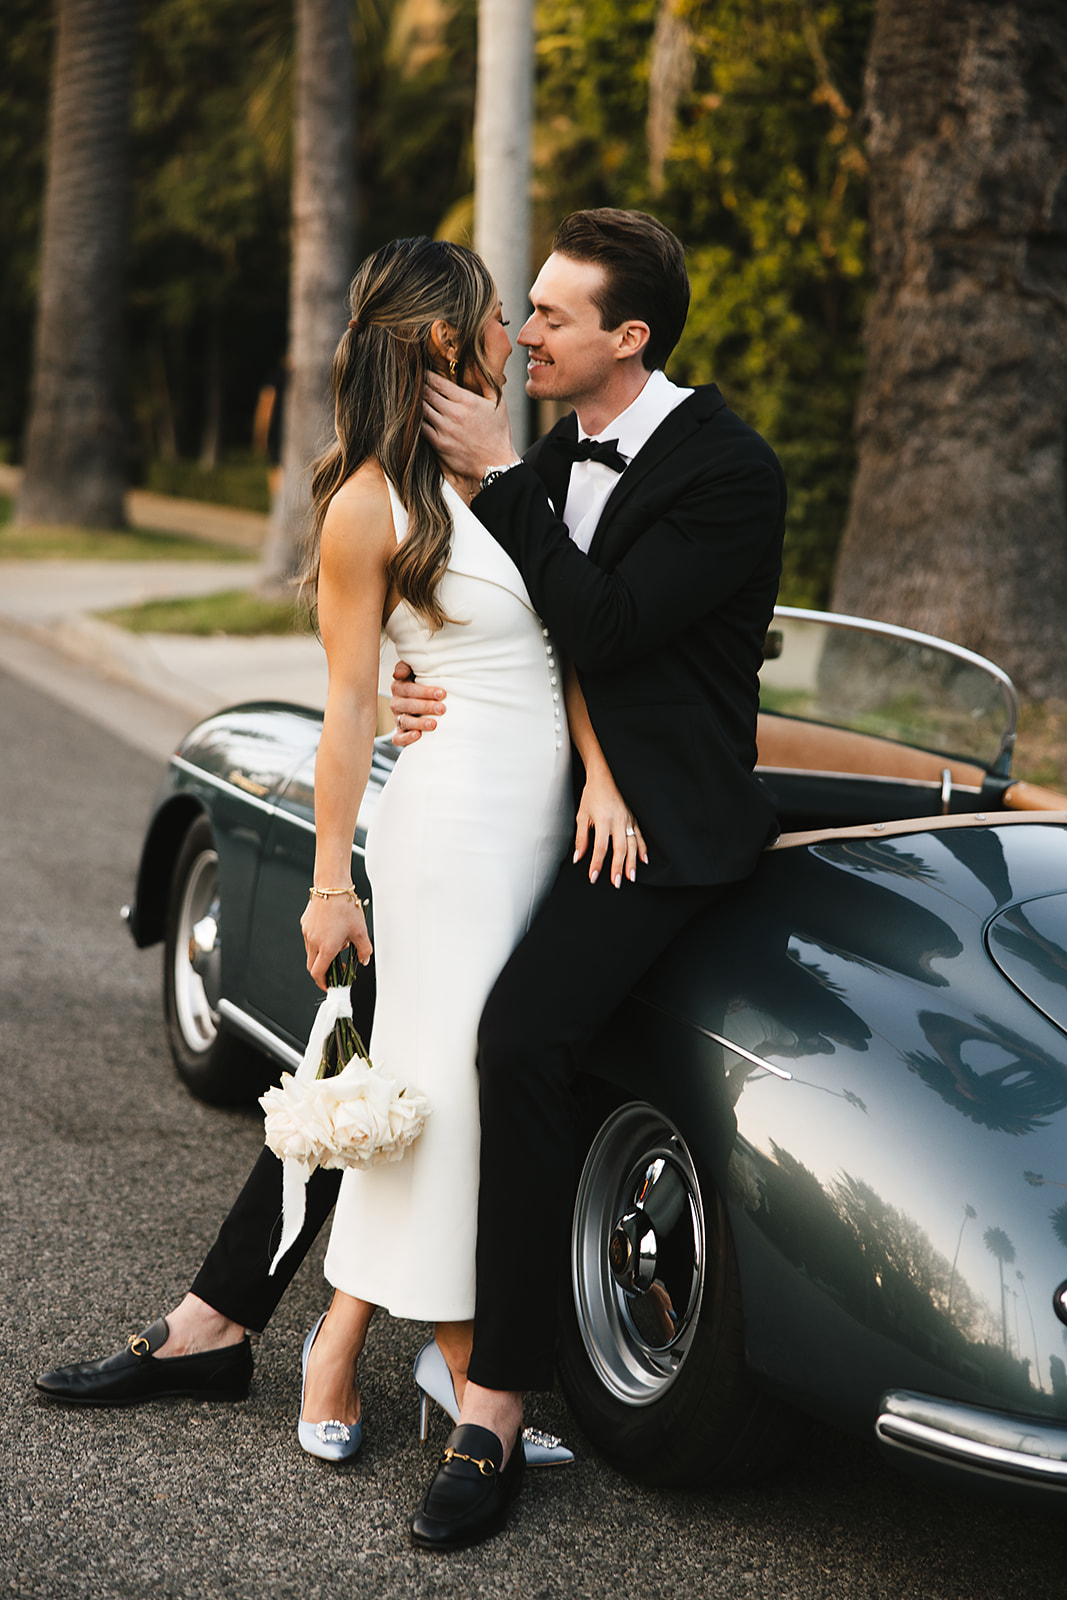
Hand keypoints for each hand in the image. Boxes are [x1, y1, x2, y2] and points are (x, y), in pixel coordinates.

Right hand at [301, 895, 371, 990]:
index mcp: (327, 947)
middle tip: (336, 970)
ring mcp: (307, 933)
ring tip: (339, 943)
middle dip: (324, 971)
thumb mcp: (361, 930)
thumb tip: (364, 960)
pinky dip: (319, 942)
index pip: (319, 974)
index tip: (330, 985)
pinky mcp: (305, 924)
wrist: (332, 886)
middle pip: (313, 966)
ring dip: (322, 954)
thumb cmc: (345, 905)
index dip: (324, 983)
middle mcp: (313, 942)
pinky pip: (310, 939)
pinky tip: (332, 931)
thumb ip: (364, 950)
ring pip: (311, 952)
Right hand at [390, 658, 445, 747]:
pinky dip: (406, 738)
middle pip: (408, 705)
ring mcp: (398, 719)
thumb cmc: (423, 682)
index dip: (425, 691)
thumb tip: (398, 674)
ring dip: (419, 723)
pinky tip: (418, 736)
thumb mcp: (415, 671)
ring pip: (405, 722)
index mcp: (399, 687)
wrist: (425, 700)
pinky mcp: (401, 733)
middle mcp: (396, 703)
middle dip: (426, 707)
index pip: (409, 689)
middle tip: (442, 709)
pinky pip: (398, 738)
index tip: (442, 693)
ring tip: (434, 724)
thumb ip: (407, 667)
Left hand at [422, 371, 517, 482]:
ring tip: (410, 398)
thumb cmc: (499, 433)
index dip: (427, 375)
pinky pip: (421, 428)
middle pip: (426, 393)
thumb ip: (486, 382)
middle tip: (412, 383)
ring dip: (415, 403)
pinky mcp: (439, 444)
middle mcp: (454, 413)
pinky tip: (413, 418)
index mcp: (467, 401)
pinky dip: (415, 421)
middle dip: (418, 386)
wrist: (497, 464)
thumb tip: (477, 362)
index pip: (438, 382)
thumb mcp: (498, 403)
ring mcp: (445, 429)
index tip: (422, 372)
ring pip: (421, 410)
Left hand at [573, 767, 648, 887]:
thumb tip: (578, 857)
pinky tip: (643, 860)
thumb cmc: (592, 795)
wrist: (606, 776)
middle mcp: (618, 821)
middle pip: (619, 849)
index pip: (599, 848)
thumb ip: (581, 838)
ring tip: (631, 877)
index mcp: (603, 820)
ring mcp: (628, 820)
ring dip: (632, 863)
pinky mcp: (634, 818)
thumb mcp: (582, 815)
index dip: (596, 864)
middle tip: (616, 883)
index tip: (593, 877)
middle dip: (618, 868)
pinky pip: (640, 836)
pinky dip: (643, 849)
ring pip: (632, 845)